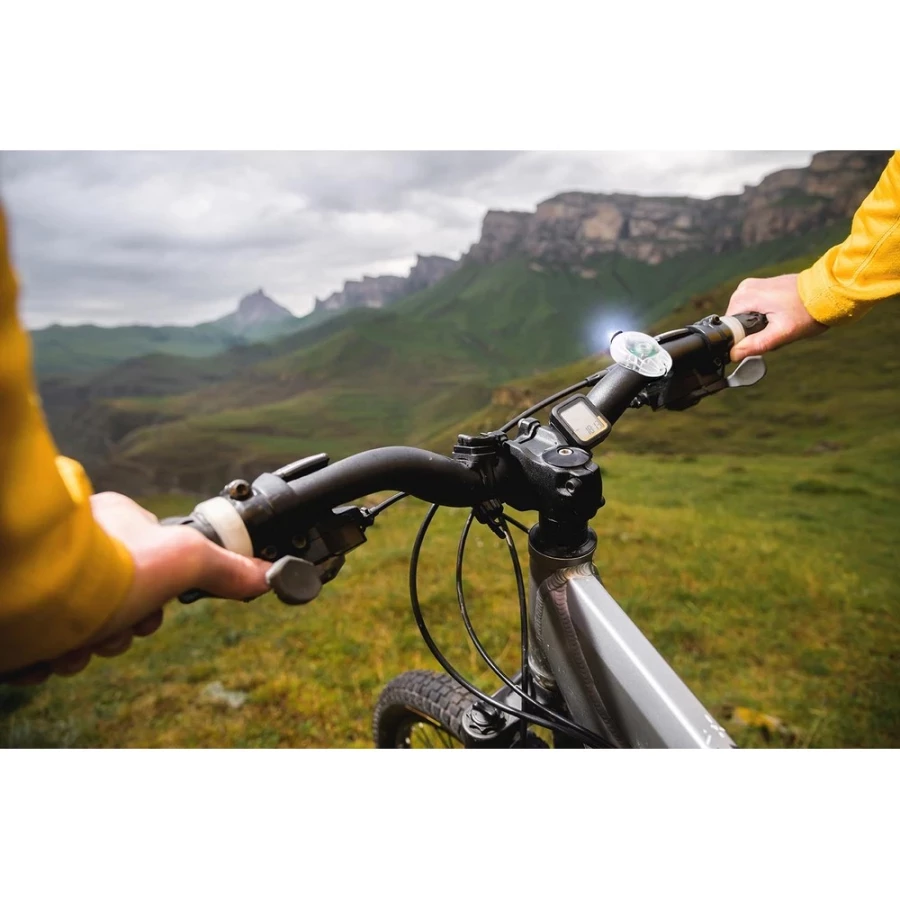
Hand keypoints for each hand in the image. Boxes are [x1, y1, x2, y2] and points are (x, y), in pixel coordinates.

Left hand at [2, 493, 270, 685]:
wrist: (34, 595)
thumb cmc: (107, 568)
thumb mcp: (185, 561)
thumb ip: (226, 568)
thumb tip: (267, 575)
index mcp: (117, 524)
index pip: (152, 564)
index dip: (158, 598)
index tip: (154, 609)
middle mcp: (79, 548)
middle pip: (117, 602)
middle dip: (120, 629)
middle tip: (118, 628)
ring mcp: (46, 580)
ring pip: (79, 627)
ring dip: (84, 647)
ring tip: (77, 642)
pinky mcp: (18, 612)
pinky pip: (39, 642)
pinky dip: (48, 656)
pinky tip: (49, 650)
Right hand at [726, 273, 827, 361]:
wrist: (828, 292)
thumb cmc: (807, 311)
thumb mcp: (782, 333)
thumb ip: (756, 344)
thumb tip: (733, 354)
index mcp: (744, 297)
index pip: (729, 327)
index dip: (742, 339)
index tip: (761, 340)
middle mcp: (744, 288)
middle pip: (737, 321)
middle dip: (752, 332)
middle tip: (774, 332)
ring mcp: (753, 285)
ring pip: (745, 315)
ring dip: (758, 324)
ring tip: (779, 322)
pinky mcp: (761, 286)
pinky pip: (753, 307)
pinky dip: (763, 315)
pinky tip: (779, 315)